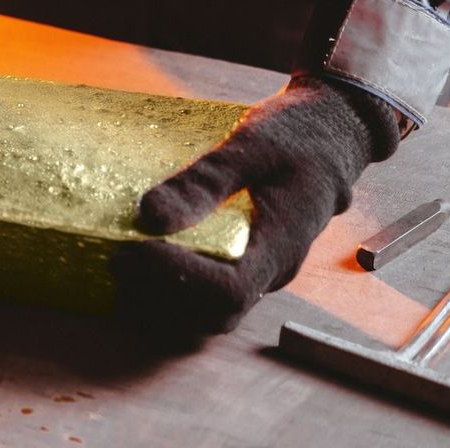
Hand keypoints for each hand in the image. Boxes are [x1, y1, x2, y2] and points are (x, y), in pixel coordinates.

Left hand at [110, 75, 398, 334]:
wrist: (331, 135)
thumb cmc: (295, 135)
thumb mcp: (251, 145)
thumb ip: (203, 181)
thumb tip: (149, 215)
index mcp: (281, 245)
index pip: (228, 289)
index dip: (178, 278)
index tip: (137, 249)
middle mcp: (272, 271)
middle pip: (215, 314)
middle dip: (161, 294)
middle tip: (118, 258)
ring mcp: (260, 272)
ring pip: (209, 314)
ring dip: (162, 299)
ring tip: (123, 262)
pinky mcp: (244, 265)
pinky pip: (207, 297)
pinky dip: (171, 291)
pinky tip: (141, 263)